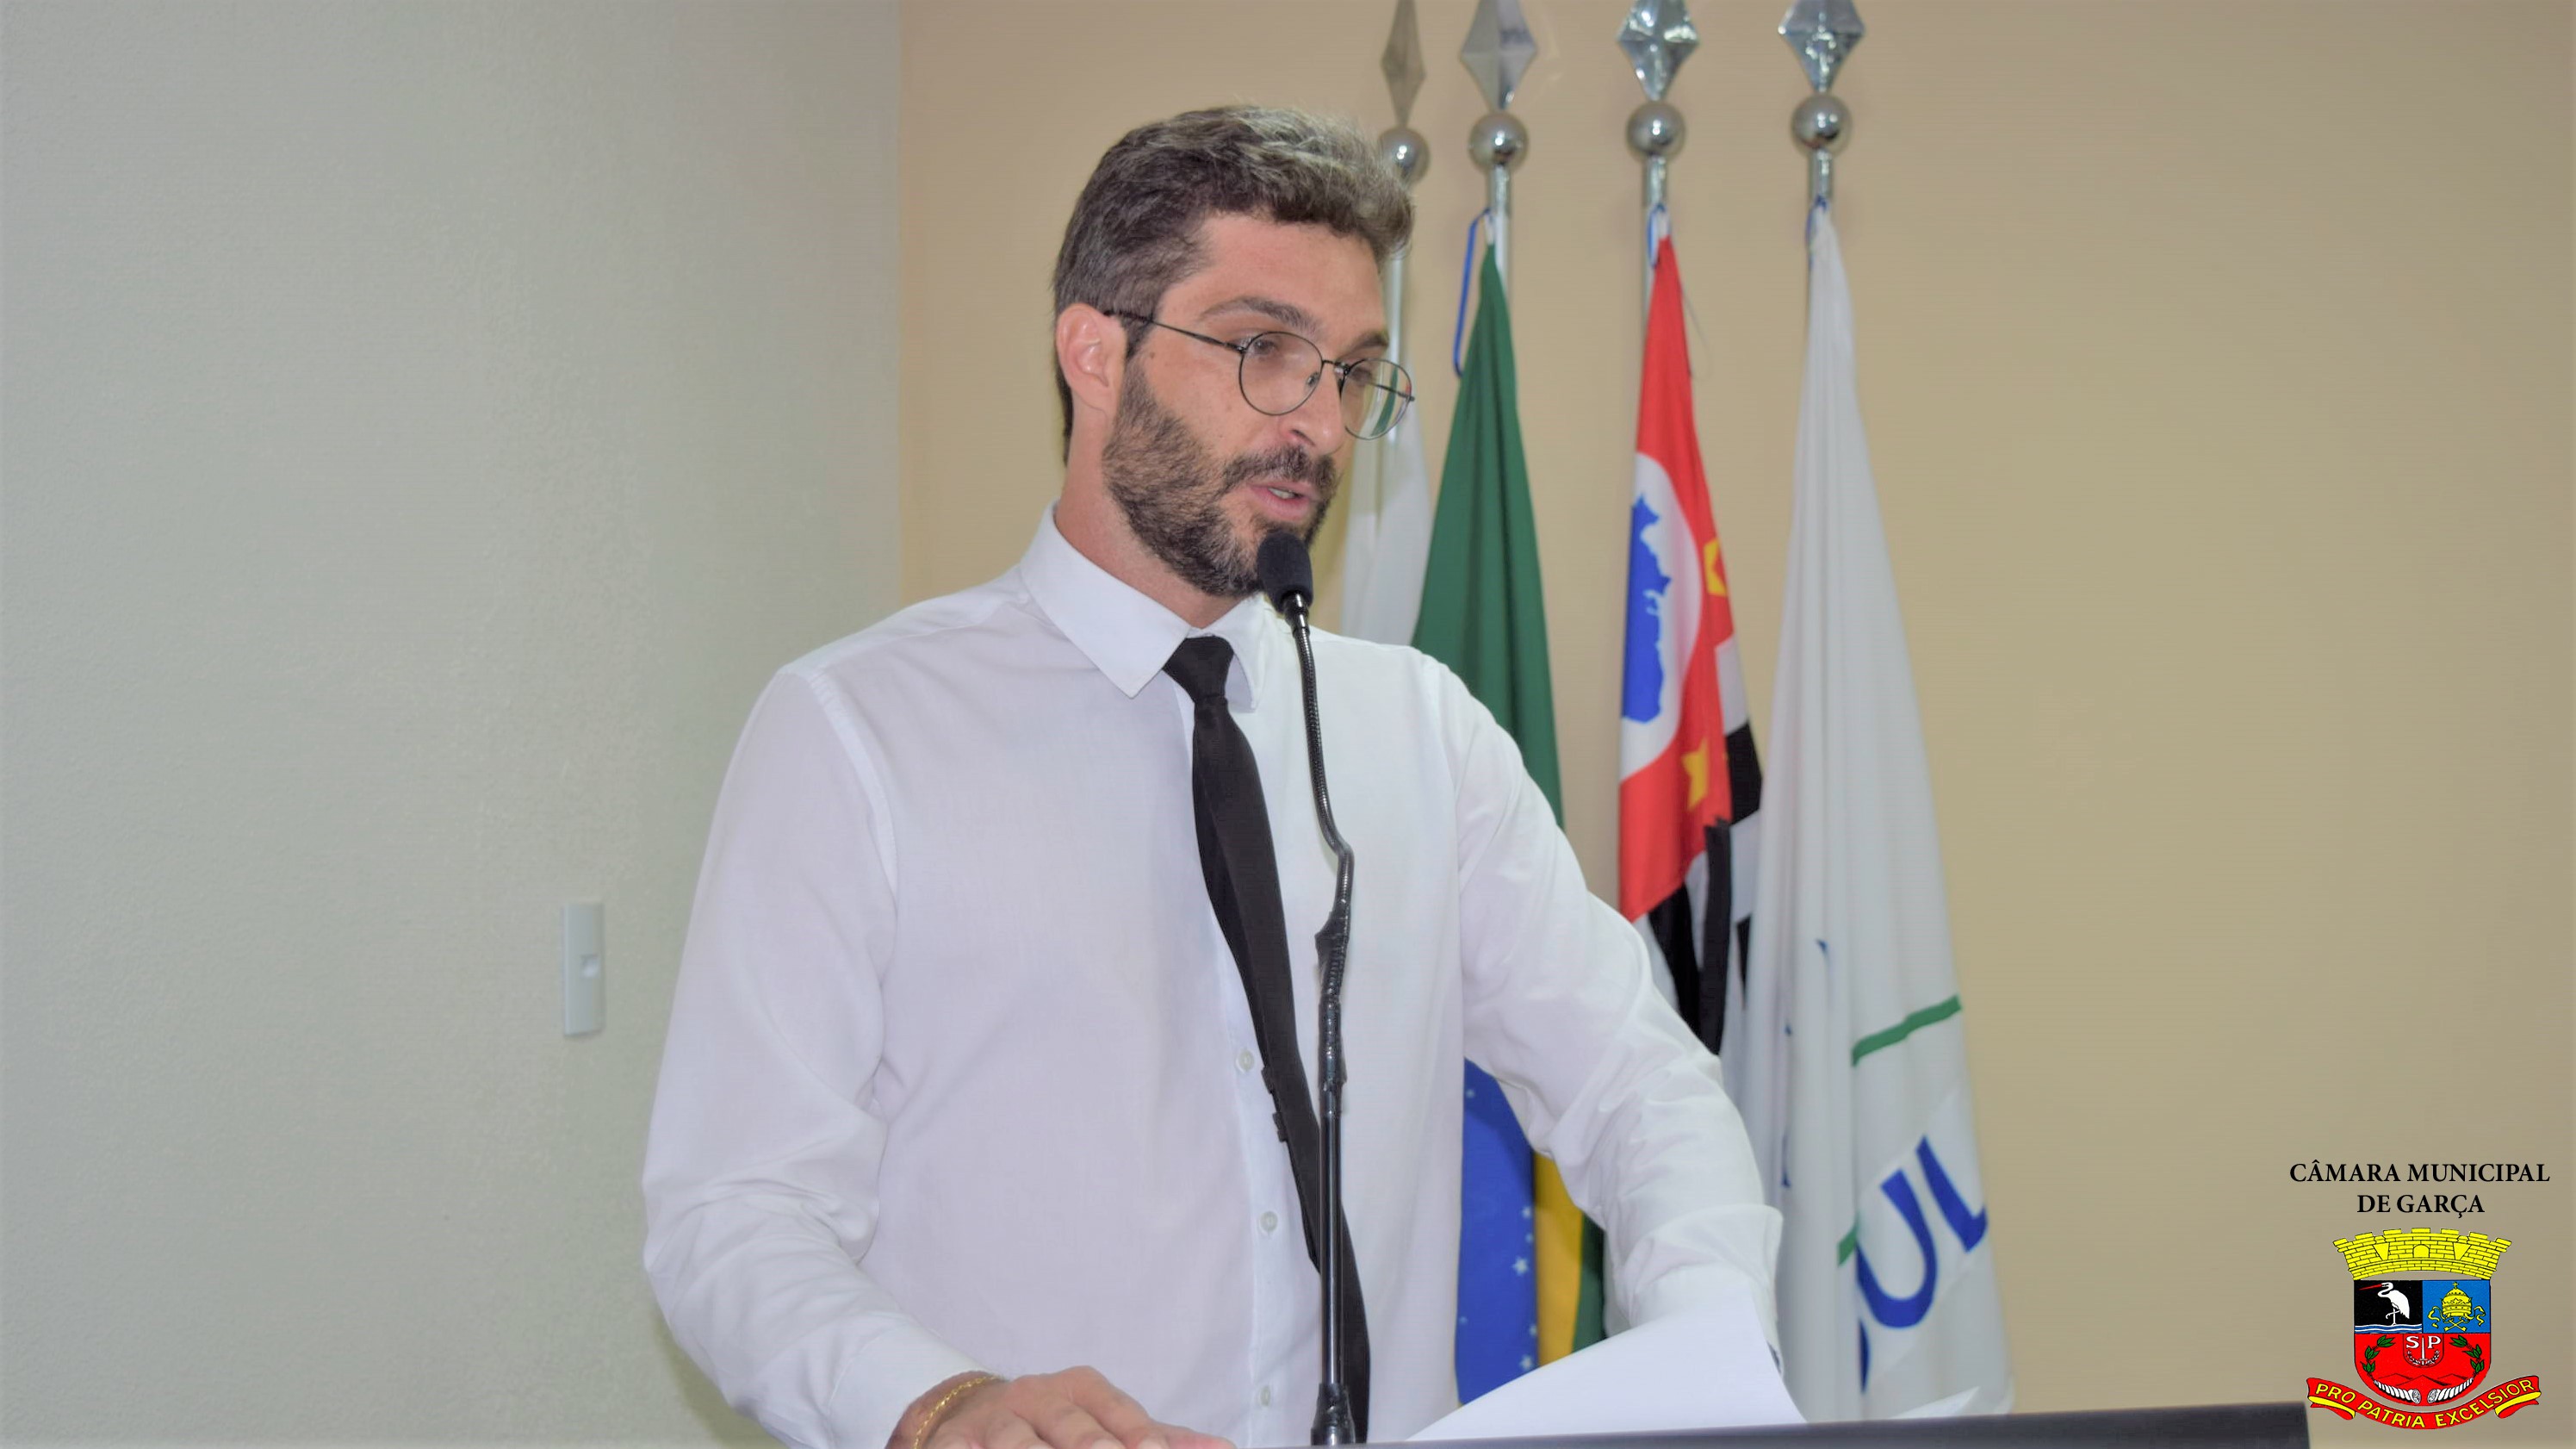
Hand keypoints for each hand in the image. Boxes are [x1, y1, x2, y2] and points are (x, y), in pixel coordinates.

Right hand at [903, 1368, 1233, 1448]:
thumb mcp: (1107, 1424)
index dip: (1134, 1432)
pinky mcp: (955, 1440)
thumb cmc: (1058, 1424)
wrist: (974, 1411)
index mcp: (1080, 1388)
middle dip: (1090, 1448)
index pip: (1113, 1409)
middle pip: (1067, 1426)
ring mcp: (995, 1418)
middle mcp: (1037, 1395)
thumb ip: (1160, 1438)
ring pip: (1014, 1440)